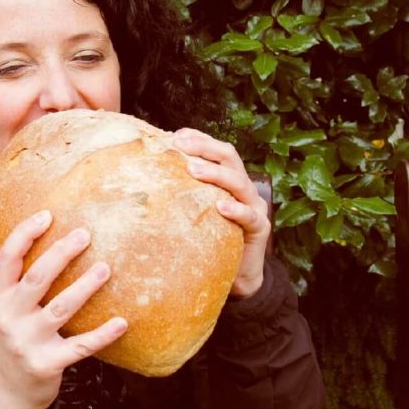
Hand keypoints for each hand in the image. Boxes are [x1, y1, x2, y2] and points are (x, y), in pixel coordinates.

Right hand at [0, 210, 127, 408]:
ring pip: (61, 308)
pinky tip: (121, 322)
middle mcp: (9, 316)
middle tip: (85, 234)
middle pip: (37, 277)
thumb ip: (19, 281)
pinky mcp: (47, 363)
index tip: (47, 215)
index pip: (7, 258)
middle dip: (61, 253)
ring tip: (105, 268)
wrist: (9, 390)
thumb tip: (53, 239)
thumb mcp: (5, 308)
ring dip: (85, 286)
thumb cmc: (15, 337)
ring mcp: (27, 341)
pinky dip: (103, 334)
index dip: (25, 234)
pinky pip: (80, 346)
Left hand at [172, 129, 271, 298]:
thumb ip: (185, 193)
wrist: (237, 273)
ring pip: (239, 182)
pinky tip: (220, 207)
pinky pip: (250, 216)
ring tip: (192, 169)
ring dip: (215, 173)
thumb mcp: (196, 212)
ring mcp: (254, 206)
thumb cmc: (211, 238)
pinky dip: (236, 209)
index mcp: (230, 178)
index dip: (200, 139)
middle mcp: (244, 187)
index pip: (217, 150)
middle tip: (179, 144)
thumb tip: (148, 178)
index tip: (175, 135)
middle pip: (229, 157)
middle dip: (204, 147)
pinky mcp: (260, 228)